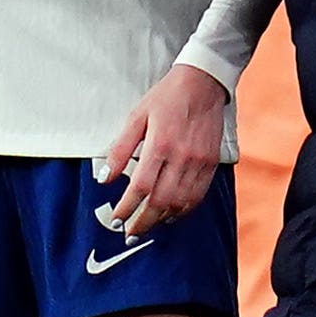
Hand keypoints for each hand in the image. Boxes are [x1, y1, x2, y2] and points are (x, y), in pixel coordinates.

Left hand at [98, 62, 225, 234]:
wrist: (203, 83)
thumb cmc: (166, 97)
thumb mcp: (136, 117)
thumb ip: (120, 149)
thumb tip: (105, 177)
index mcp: (159, 145)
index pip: (140, 187)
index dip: (126, 207)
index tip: (116, 219)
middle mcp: (181, 157)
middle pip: (161, 201)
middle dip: (143, 222)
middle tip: (130, 233)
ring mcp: (199, 162)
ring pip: (181, 203)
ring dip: (162, 219)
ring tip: (148, 225)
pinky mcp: (210, 163)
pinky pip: (198, 196)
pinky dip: (183, 210)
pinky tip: (172, 214)